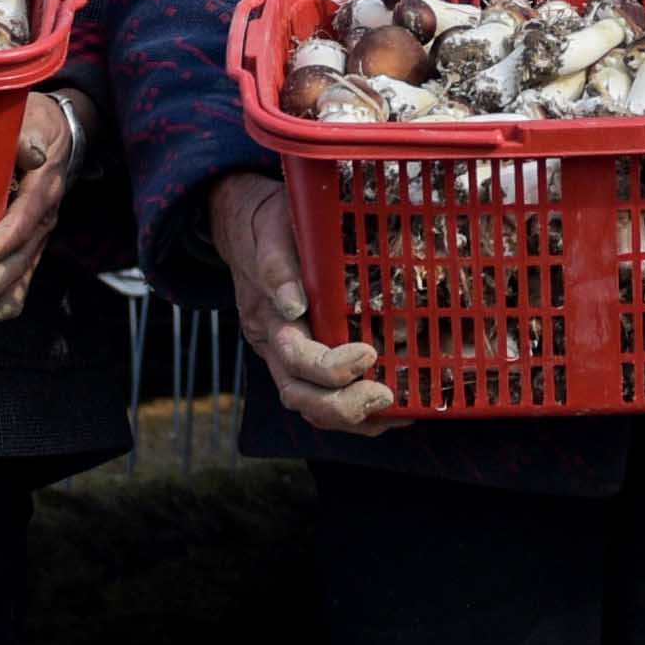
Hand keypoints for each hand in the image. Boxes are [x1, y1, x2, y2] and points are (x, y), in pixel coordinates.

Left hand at [0, 90, 81, 322]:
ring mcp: (33, 245)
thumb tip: (29, 152)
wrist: (59, 138)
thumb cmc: (35, 127)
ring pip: (16, 288)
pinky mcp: (24, 255)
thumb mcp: (32, 120)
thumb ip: (26, 136)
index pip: (22, 227)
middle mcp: (41, 225)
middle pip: (17, 267)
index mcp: (42, 193)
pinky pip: (13, 292)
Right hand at [208, 170, 394, 434]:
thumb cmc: (270, 225)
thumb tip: (292, 305)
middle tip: (385, 396)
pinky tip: (392, 409)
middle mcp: (275, 347)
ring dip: (352, 418)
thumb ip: (278, 266)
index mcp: (268, 319)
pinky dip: (357, 414)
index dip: (330, 367)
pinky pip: (326, 398)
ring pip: (312, 407)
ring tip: (395, 410)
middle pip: (299, 396)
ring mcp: (287, 359)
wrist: (250, 228)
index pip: (294, 358)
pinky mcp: (305, 362)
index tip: (368, 352)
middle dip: (342, 406)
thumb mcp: (273, 231)